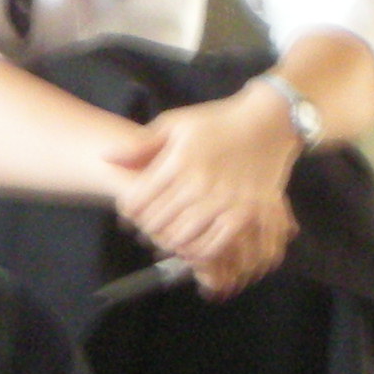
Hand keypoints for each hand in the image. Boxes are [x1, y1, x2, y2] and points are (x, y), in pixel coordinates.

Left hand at [105, 89, 302, 299]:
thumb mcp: (176, 124)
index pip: (138, 201)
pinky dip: (198, 251)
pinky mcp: (245, 214)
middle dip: (146, 228)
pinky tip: (193, 243)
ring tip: (168, 235)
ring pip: (181, 239)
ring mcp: (224, 201)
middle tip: (147, 226)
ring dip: (169, 241)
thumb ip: (141, 145)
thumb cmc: (216, 123)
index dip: (128, 211)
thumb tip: (106, 158)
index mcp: (178, 161)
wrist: (267, 123)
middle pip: (156, 223)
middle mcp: (199, 183)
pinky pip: (213, 246)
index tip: (130, 210)